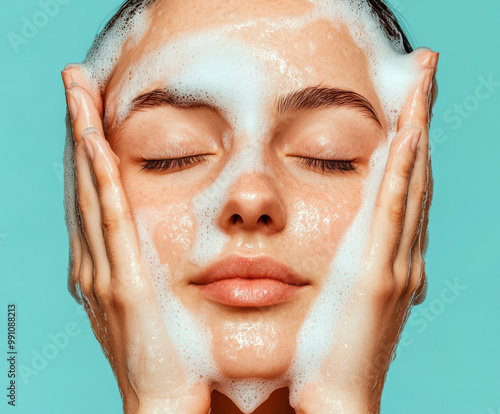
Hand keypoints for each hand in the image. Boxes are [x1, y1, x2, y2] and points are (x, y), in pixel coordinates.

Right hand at [62, 68, 210, 413]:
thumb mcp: (146, 303)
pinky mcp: (125, 282)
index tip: (86, 109)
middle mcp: (93, 263)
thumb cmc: (163, 352)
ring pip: (90, 192)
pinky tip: (95, 142)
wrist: (161, 401)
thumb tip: (143, 241)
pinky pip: (111, 219)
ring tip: (77, 93)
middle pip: (83, 182)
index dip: (85, 150)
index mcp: (100, 266)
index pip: (91, 195)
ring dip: (82, 140)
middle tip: (73, 81)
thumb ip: (140, 268)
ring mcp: (104, 272)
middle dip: (75, 129)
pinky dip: (100, 178)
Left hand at [296, 50, 438, 413]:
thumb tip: (358, 246)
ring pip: (409, 181)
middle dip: (421, 116)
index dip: (411, 137)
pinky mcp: (378, 274)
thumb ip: (357, 266)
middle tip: (426, 69)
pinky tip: (407, 134)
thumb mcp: (347, 297)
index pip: (403, 183)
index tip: (411, 97)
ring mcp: (393, 260)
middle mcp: (399, 250)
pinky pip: (392, 211)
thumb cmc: (335, 349)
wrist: (339, 396)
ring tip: (421, 82)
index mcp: (387, 252)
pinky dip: (403, 171)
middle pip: (414, 171)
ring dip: (416, 128)